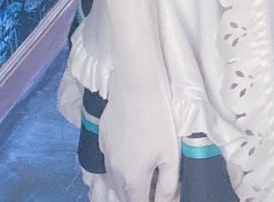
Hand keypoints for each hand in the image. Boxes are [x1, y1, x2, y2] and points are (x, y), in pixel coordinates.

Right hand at [99, 65, 179, 201]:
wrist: (137, 84)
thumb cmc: (160, 119)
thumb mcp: (172, 156)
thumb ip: (168, 186)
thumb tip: (166, 201)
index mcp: (132, 181)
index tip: (163, 194)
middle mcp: (114, 172)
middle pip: (124, 197)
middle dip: (139, 196)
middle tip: (156, 183)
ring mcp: (105, 153)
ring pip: (113, 180)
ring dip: (127, 183)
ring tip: (144, 170)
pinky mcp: (102, 137)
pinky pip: (108, 160)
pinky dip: (119, 164)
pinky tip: (132, 149)